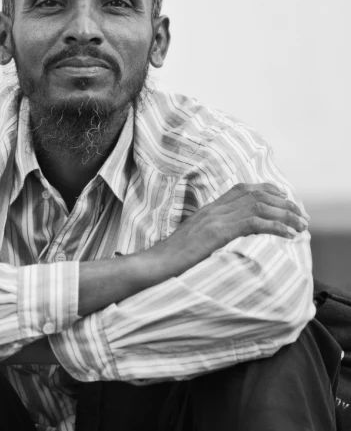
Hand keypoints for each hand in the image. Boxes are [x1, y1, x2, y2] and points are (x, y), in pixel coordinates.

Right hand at [132, 183, 308, 285]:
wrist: (154, 266)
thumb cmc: (173, 261)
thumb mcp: (196, 242)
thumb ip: (213, 235)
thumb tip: (231, 240)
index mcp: (209, 209)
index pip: (242, 189)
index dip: (268, 191)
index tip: (286, 201)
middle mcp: (213, 209)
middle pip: (255, 194)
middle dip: (283, 203)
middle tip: (301, 217)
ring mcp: (214, 219)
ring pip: (258, 206)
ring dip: (284, 214)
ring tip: (301, 225)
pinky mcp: (217, 232)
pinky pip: (253, 222)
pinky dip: (276, 226)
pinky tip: (288, 234)